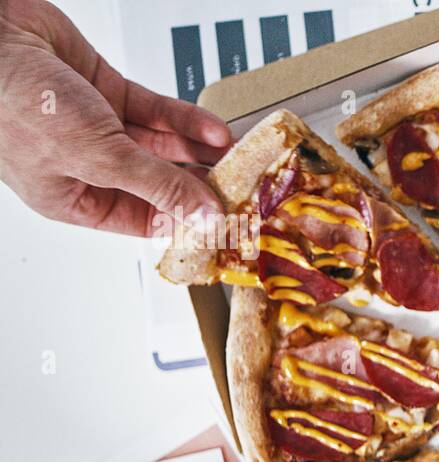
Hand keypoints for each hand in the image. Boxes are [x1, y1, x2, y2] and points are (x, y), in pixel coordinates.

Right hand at [0, 0, 229, 235]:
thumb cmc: (14, 103)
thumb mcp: (98, 157)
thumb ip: (158, 186)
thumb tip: (203, 216)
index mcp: (72, 198)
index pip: (144, 219)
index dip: (185, 221)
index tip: (225, 221)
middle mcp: (87, 164)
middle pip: (159, 182)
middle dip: (200, 184)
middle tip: (241, 188)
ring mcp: (98, 126)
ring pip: (162, 146)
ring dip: (200, 152)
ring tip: (239, 159)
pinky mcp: (107, 91)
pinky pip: (157, 112)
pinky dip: (186, 121)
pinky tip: (215, 131)